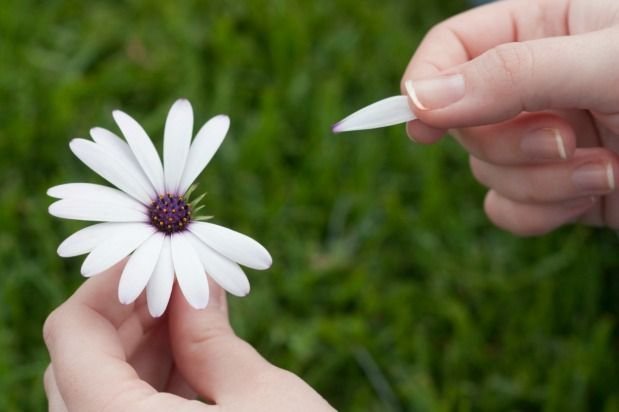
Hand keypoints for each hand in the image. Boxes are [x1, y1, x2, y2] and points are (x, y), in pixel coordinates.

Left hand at [43, 262, 333, 410]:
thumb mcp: (261, 396)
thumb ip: (212, 334)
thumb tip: (195, 282)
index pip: (72, 335)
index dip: (108, 283)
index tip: (153, 258)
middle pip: (80, 362)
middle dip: (129, 312)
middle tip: (180, 282)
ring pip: (100, 390)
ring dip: (141, 344)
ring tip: (192, 311)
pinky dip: (152, 378)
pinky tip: (194, 352)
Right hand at [402, 0, 618, 234]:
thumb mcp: (610, 63)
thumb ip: (513, 75)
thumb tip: (420, 99)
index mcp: (544, 27)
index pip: (453, 47)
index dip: (426, 82)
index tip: (419, 122)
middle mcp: (536, 84)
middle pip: (463, 119)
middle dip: (509, 141)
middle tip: (565, 138)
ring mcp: (543, 139)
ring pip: (484, 170)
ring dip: (538, 181)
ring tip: (604, 167)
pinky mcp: (556, 190)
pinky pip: (506, 209)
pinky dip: (541, 212)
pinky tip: (591, 196)